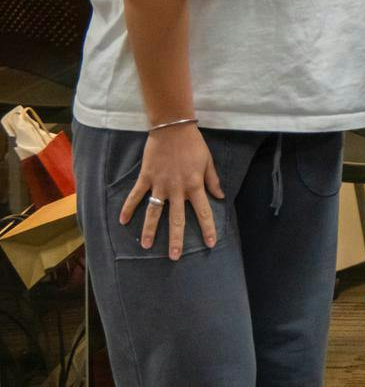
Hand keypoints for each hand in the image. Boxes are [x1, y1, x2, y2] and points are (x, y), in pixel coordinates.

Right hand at [119, 123, 222, 259]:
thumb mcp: (208, 162)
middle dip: (176, 240)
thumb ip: (213, 181)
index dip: (207, 228)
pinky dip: (128, 208)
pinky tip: (123, 221)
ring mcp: (159, 185)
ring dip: (150, 230)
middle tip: (174, 257)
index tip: (210, 244)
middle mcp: (177, 189)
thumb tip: (220, 197)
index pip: (203, 212)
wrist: (173, 129)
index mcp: (194, 186)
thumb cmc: (193, 144)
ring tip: (146, 246)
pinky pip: (136, 196)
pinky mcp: (146, 178)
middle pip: (177, 219)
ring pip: (154, 212)